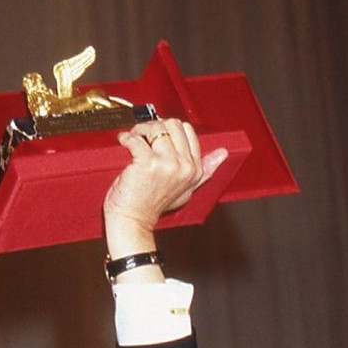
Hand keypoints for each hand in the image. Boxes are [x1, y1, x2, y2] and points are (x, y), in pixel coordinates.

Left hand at [103, 118, 227, 257]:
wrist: (133, 221)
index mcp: (194, 169)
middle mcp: (184, 166)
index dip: (169, 129)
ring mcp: (167, 164)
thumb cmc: (152, 207)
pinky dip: (127, 138)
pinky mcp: (148, 163)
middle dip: (155, 126)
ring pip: (156, 128)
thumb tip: (222, 154)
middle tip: (143, 134)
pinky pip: (137, 139)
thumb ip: (204, 171)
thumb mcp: (186, 190)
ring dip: (140, 130)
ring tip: (133, 138)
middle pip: (172, 125)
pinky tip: (124, 142)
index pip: (187, 131)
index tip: (156, 135)